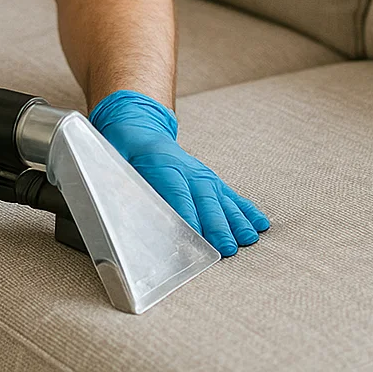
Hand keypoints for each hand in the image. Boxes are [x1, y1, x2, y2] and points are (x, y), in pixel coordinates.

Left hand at [89, 89, 268, 255]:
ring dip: (235, 219)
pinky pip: (230, 194)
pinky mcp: (208, 179)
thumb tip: (118, 199)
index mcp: (160, 163)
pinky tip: (260, 222)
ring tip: (249, 238)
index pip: (175, 191)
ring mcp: (200, 173)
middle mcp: (186, 168)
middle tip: (228, 248)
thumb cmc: (124, 146)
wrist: (139, 125)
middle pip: (203, 198)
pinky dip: (245, 208)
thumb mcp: (112, 157)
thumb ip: (116, 178)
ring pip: (221, 197)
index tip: (195, 237)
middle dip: (216, 224)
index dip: (186, 214)